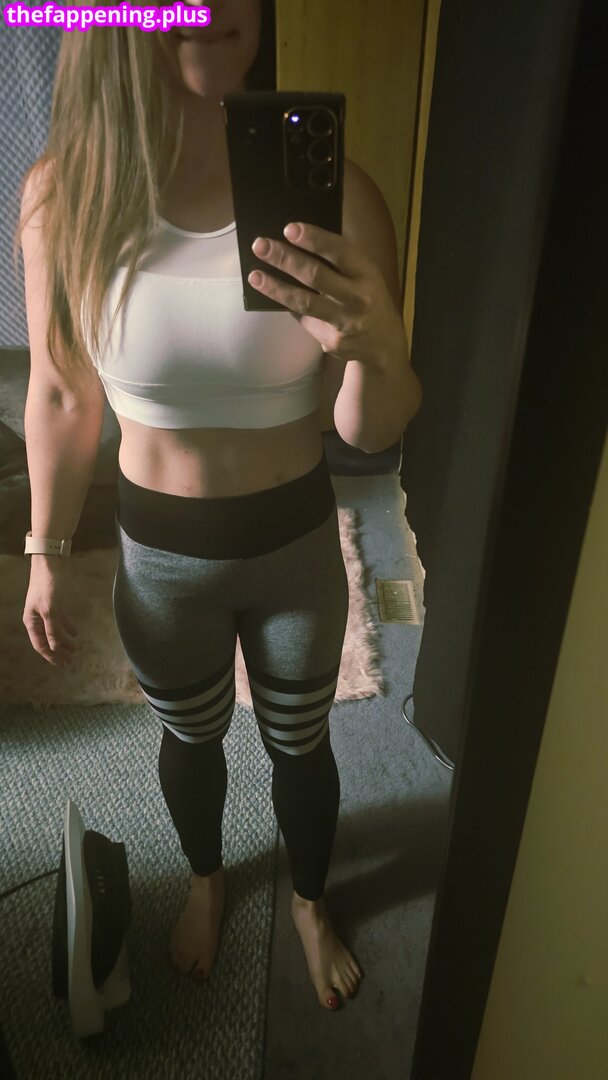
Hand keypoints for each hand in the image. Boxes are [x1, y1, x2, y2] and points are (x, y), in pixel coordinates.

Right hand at [23, 558, 79, 667]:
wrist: (52, 562)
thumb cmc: (48, 586)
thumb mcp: (51, 610)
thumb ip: (53, 630)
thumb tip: (55, 649)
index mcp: (31, 621)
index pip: (40, 644)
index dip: (51, 656)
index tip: (63, 664)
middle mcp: (37, 618)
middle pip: (48, 639)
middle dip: (58, 651)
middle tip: (72, 660)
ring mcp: (47, 610)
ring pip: (55, 631)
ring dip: (64, 641)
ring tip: (76, 649)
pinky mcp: (56, 603)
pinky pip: (61, 620)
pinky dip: (68, 628)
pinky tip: (76, 633)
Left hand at [249, 222, 403, 364]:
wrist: (384, 344)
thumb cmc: (368, 297)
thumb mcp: (364, 275)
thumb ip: (340, 261)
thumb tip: (298, 241)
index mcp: (367, 273)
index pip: (340, 251)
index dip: (314, 239)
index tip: (289, 229)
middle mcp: (358, 297)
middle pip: (316, 275)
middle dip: (285, 258)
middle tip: (260, 246)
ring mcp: (345, 321)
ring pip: (304, 302)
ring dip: (276, 287)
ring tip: (255, 275)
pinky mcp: (332, 340)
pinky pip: (304, 319)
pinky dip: (286, 305)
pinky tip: (270, 294)